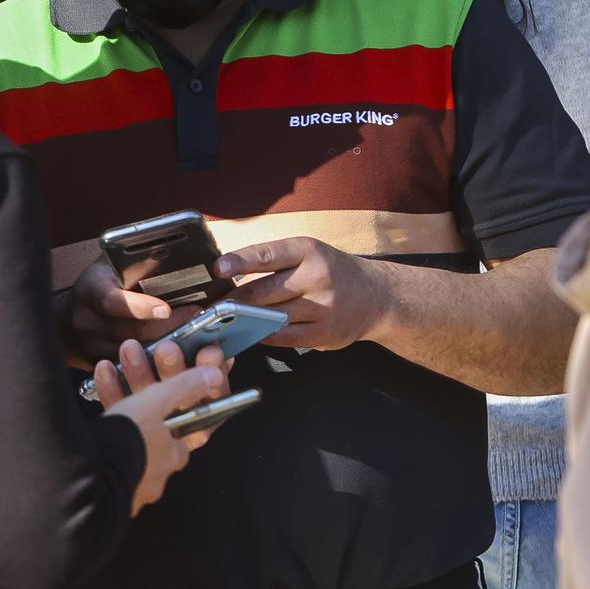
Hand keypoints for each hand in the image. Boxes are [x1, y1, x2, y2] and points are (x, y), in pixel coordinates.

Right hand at [57, 254, 201, 366]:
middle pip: (128, 332)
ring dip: (162, 346)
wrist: (67, 316)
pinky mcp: (97, 365)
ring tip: (193, 337)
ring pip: (131, 354)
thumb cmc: (103, 283)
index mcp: (91, 289)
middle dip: (164, 328)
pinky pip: (129, 368)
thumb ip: (139, 262)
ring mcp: (89, 346)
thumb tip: (182, 250)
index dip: (139, 307)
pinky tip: (175, 355)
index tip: (166, 309)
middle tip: (195, 320)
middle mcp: (85, 320)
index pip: (112, 300)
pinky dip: (152, 361)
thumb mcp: (114, 265)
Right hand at [96, 339, 229, 513]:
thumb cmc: (130, 442)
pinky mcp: (103, 470)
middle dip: (148, 380)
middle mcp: (156, 467)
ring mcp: (129, 471)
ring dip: (126, 385)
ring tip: (116, 360)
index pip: (190, 418)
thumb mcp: (160, 403)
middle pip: (157, 415)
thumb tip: (214, 374)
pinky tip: (102, 377)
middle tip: (140, 354)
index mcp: (176, 454)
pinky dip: (108, 402)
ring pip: (131, 420)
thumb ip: (187, 387)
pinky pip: (110, 430)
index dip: (185, 389)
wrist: (84, 478)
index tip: (174, 367)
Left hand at [216, 237, 394, 350]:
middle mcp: (317, 276)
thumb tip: (232, 276)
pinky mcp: (325, 332)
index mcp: (308, 251)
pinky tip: (255, 332)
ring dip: (247, 320)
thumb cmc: (333, 272)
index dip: (240, 261)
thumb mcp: (309, 254)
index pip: (268, 255)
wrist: (377, 296)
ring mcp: (323, 307)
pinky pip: (285, 337)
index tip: (218, 268)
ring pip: (272, 316)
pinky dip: (266, 335)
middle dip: (235, 300)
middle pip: (265, 291)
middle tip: (212, 305)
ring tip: (226, 321)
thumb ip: (276, 262)